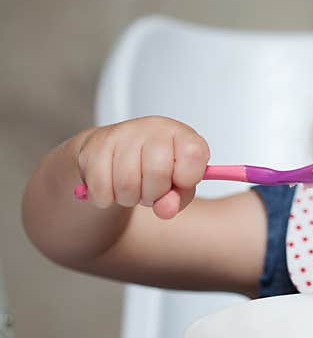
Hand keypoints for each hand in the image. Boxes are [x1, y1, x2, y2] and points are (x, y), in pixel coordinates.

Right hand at [72, 116, 209, 219]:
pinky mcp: (94, 146)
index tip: (179, 182)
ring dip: (129, 198)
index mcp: (181, 134)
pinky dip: (106, 198)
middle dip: (154, 193)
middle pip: (158, 172)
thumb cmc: (153, 170)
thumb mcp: (176, 186)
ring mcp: (122, 133)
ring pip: (127, 184)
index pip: (193, 154)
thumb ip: (178, 199)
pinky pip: (101, 189)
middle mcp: (153, 128)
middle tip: (150, 190)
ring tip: (131, 188)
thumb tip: (165, 209)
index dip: (187, 178)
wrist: (112, 154)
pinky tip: (111, 187)